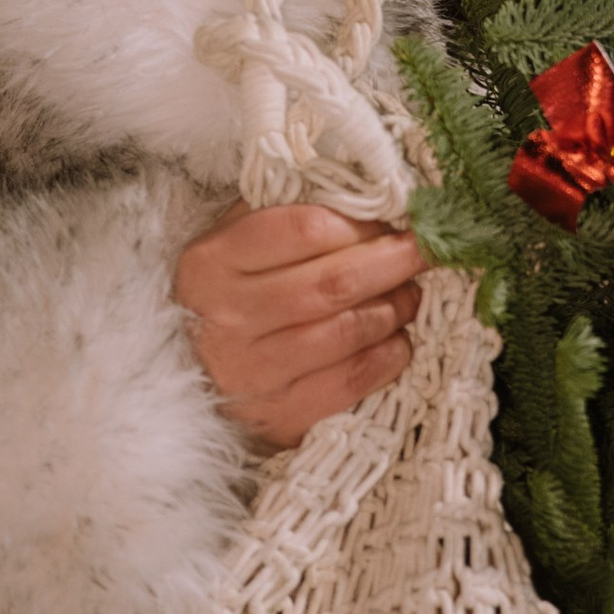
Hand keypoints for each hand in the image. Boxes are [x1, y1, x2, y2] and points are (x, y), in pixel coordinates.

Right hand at [175, 204, 425, 448]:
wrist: (190, 376)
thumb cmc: (227, 295)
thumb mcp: (234, 241)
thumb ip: (286, 210)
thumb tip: (367, 195)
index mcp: (212, 262)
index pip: (305, 228)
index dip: (362, 223)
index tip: (392, 219)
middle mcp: (226, 318)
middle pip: (333, 283)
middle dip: (392, 263)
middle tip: (424, 252)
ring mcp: (250, 373)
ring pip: (346, 332)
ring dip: (393, 309)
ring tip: (409, 295)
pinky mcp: (277, 417)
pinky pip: (349, 383)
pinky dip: (386, 358)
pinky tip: (396, 340)